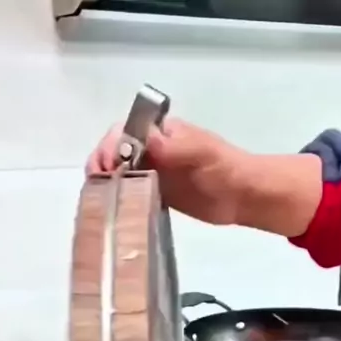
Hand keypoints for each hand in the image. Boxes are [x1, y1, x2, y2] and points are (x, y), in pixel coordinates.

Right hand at [86, 118, 242, 224]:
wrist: (242, 195)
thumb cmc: (224, 167)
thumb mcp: (200, 151)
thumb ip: (172, 147)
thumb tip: (144, 142)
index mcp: (159, 132)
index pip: (124, 131)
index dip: (112, 146)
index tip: (109, 165)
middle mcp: (151, 149)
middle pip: (115, 151)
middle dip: (102, 163)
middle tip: (99, 183)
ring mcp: (152, 172)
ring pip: (119, 171)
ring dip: (105, 181)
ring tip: (99, 197)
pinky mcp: (155, 193)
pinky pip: (130, 192)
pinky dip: (118, 197)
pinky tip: (111, 208)